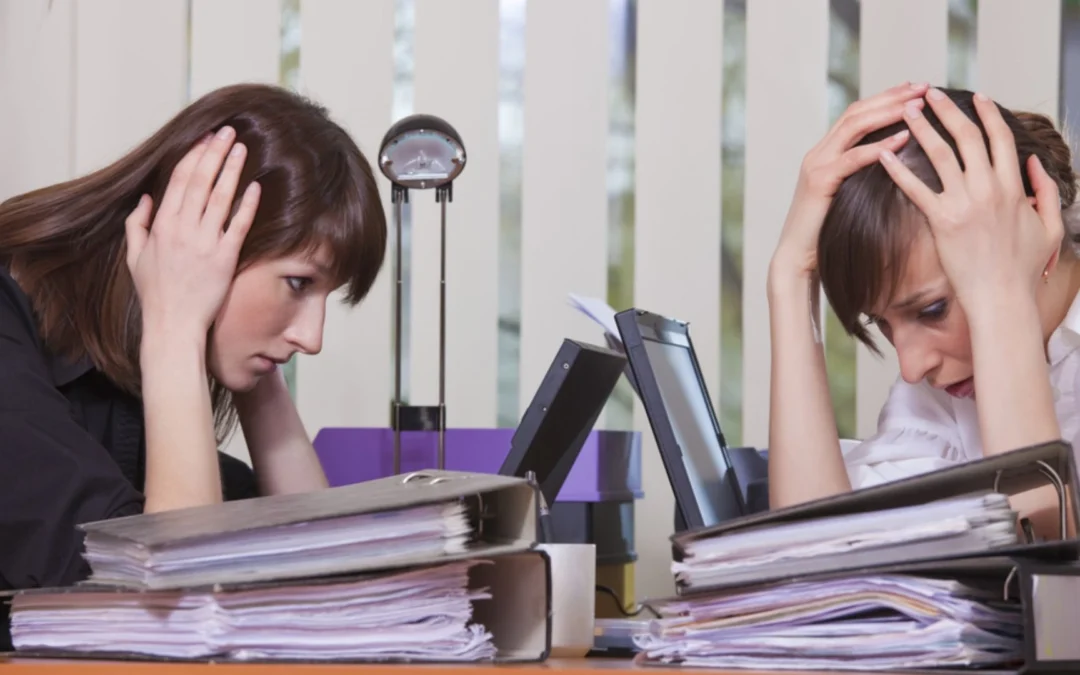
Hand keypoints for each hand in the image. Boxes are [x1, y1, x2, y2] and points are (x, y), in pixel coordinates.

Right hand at [125, 127, 260, 337]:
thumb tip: (145, 198)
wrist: (173, 324)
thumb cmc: (155, 293)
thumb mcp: (134, 256)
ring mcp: (205, 242)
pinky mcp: (225, 258)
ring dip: (232, 170)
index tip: (205, 139)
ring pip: (220, 198)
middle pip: (201, 181)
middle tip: (227, 132)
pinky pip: (238, 226)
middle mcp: (183, 229)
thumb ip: (137, 224)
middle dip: (214, 152)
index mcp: (162, 224)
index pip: (179, 180)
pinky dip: (247, 205)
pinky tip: (256, 186)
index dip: (194, 156)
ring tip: (242, 148)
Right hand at [770, 82, 927, 282]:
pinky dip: (878, 147)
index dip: (886, 98)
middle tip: (922, 87)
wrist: (798, 258)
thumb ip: (863, 177)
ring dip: (887, 112)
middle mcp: (818, 153)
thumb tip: (896, 167)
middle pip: (856, 112)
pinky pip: (851, 159)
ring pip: (853, 127)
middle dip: (891, 97)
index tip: (915, 90)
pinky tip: (903, 138)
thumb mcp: (848, 197)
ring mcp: (816, 166)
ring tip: (916, 105)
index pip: (857, 114)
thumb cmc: (827, 234)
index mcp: (826, 154)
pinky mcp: (819, 182)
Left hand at [878, 89, 1064, 311]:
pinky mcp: (942, 221)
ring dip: (921, 128)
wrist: (1002, 296)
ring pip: (940, 155)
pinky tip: (883, 155)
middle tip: (930, 93)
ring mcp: (964, 203)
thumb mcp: (1050, 225)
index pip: (1000, 138)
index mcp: (1014, 186)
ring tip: (905, 110)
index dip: (988, 114)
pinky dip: (898, 170)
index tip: (976, 97)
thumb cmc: (1024, 266)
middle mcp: (989, 188)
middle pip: (967, 137)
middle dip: (947, 111)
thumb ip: (1045, 190)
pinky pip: (916, 190)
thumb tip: (1033, 162)